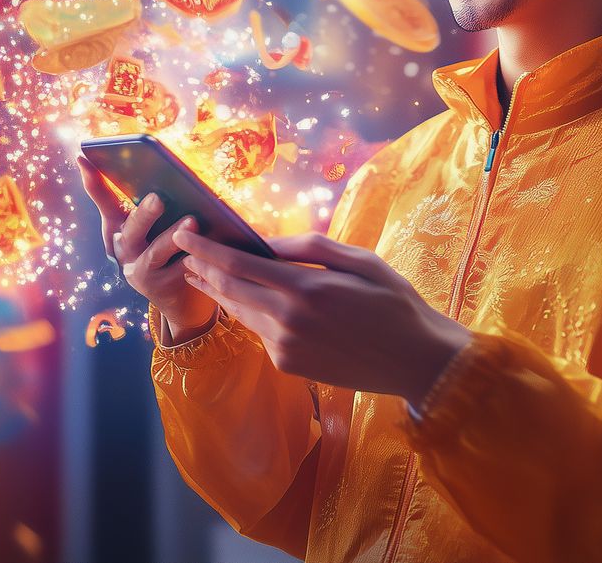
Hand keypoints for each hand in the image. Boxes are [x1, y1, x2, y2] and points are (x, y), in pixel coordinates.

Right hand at [74, 155, 217, 339]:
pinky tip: (211, 246)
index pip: (104, 201)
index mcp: (119, 228)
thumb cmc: (168, 249)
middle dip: (144, 214)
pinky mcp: (161, 289)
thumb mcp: (157, 226)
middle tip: (158, 198)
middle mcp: (123, 249)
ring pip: (155, 252)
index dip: (93, 182)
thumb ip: (158, 205)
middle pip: (132, 229)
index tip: (83, 157)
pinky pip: (180, 270)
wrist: (180, 296)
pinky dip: (196, 257)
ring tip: (192, 221)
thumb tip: (175, 174)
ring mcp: (140, 271)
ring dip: (173, 237)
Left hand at [172, 228, 472, 402]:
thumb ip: (310, 248)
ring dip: (220, 291)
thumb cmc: (394, 302)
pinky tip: (248, 301)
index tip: (185, 235)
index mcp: (307, 289)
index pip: (240, 265)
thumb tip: (267, 240)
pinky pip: (260, 333)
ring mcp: (286, 347)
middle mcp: (289, 321)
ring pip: (240, 313)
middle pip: (230, 290)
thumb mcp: (360, 260)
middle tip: (185, 252)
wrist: (416, 361)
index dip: (207, 249)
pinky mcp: (289, 365)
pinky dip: (251, 313)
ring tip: (202, 273)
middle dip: (203, 269)